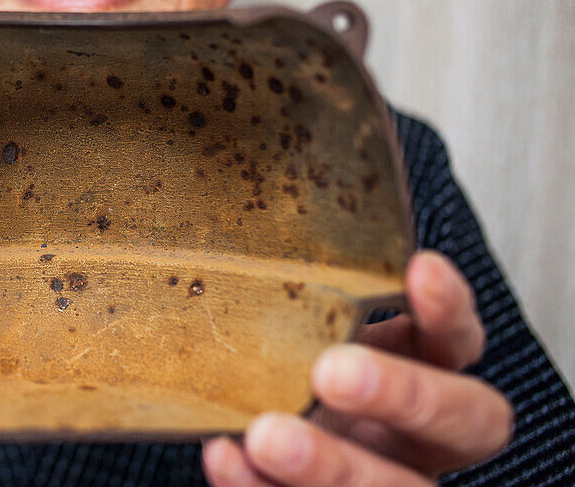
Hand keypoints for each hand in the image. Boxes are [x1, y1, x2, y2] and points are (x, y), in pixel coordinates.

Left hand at [201, 250, 513, 485]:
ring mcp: (385, 475)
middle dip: (407, 394)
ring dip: (333, 464)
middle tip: (332, 372)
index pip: (458, 342)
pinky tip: (225, 458)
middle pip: (463, 422)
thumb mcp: (291, 322)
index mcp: (418, 373)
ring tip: (265, 436)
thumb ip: (288, 296)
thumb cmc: (277, 361)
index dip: (449, 311)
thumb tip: (220, 220)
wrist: (259, 438)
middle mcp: (417, 435)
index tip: (419, 267)